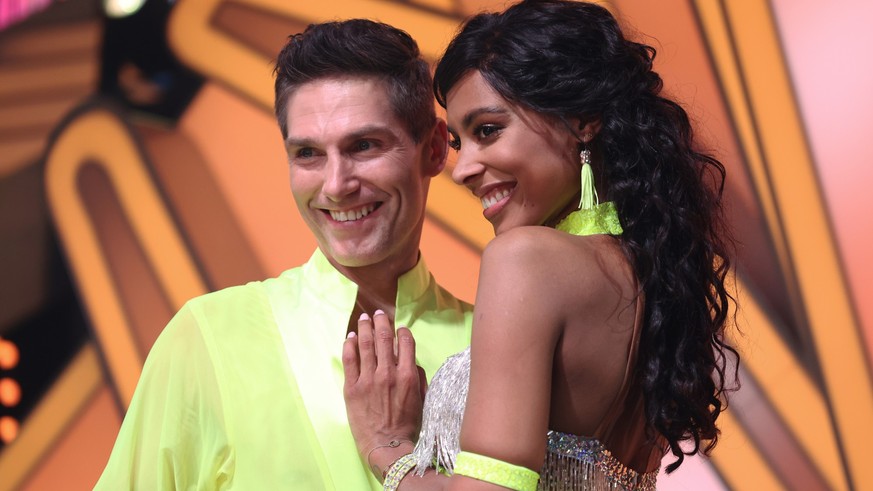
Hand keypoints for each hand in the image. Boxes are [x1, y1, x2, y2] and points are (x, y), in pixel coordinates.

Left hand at [343, 311, 426, 469]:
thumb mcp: (422, 399)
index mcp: (407, 375)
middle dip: (381, 322)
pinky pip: (349, 359)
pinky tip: (350, 336)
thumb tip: (409, 360)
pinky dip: (349, 344)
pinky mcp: (352, 387)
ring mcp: (368, 379)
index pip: (405, 342)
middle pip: (383, 338)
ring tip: (364, 318)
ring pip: (365, 344)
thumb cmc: (407, 425)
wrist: (386, 445)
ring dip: (364, 327)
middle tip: (378, 314)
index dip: (402, 331)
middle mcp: (388, 373)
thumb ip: (417, 376)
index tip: (399, 328)